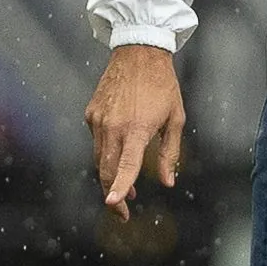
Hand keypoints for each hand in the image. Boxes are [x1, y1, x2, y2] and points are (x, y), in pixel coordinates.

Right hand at [83, 44, 185, 220]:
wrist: (138, 53)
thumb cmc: (163, 85)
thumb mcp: (176, 118)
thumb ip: (170, 152)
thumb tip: (168, 181)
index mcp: (137, 129)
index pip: (125, 166)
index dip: (120, 187)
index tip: (114, 204)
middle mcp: (113, 127)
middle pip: (107, 171)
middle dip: (113, 196)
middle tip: (123, 212)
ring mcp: (98, 121)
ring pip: (99, 159)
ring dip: (110, 177)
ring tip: (127, 189)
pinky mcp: (90, 115)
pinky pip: (96, 141)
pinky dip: (106, 153)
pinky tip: (120, 151)